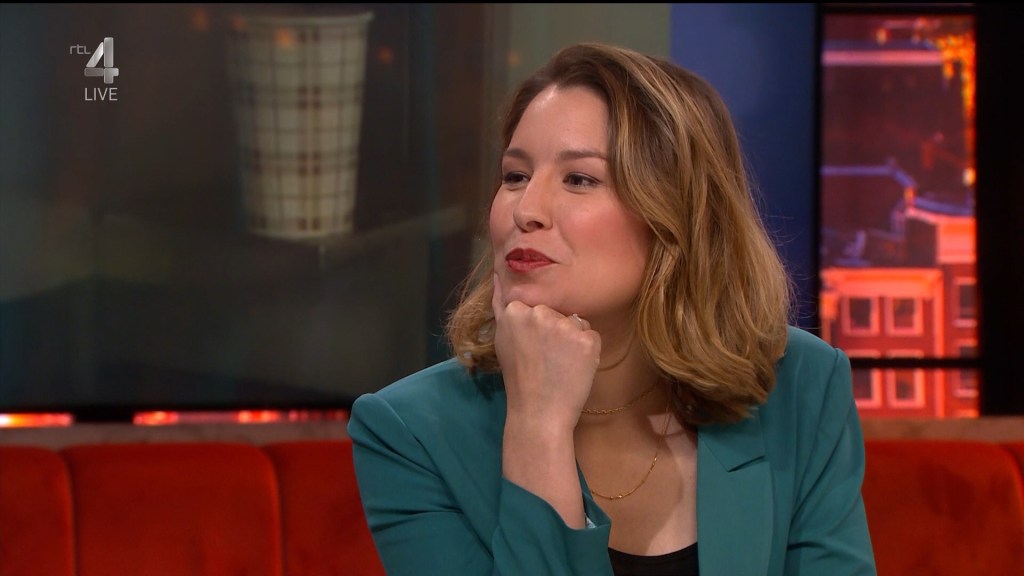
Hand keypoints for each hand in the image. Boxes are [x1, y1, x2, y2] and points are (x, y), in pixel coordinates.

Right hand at [491, 273, 600, 431]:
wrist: (538, 412)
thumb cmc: (519, 378)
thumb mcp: (502, 338)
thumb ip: (502, 303)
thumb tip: (499, 271)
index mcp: (515, 310)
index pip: (537, 305)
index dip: (536, 328)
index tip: (532, 347)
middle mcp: (540, 313)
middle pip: (557, 311)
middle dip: (554, 330)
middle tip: (544, 359)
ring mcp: (564, 325)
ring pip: (576, 322)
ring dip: (572, 340)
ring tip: (559, 365)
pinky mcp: (586, 339)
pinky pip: (592, 336)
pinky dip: (587, 352)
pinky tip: (574, 368)